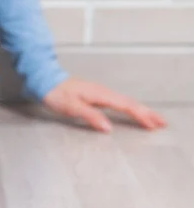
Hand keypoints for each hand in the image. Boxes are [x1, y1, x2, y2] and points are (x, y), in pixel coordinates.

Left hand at [43, 78, 166, 132]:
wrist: (45, 80)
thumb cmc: (55, 93)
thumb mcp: (71, 107)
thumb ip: (90, 116)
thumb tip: (108, 128)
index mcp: (99, 94)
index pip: (125, 106)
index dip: (140, 115)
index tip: (152, 125)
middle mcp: (102, 92)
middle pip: (129, 103)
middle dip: (146, 112)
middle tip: (162, 122)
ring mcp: (99, 92)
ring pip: (125, 101)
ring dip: (140, 110)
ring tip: (152, 119)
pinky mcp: (95, 94)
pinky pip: (117, 101)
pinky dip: (129, 107)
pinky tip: (130, 111)